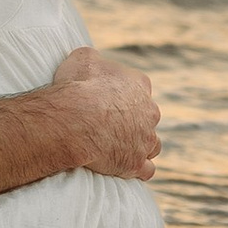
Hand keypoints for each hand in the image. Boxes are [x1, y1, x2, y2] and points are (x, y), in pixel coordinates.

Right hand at [48, 41, 159, 180]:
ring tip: (122, 149)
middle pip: (147, 117)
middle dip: (134, 121)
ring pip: (152, 144)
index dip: (123, 95)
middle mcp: (149, 112)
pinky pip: (146, 170)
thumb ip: (93, 58)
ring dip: (141, 146)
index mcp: (139, 85)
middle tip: (111, 126)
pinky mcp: (137, 163)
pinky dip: (138, 169)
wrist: (75, 121)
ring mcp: (146, 139)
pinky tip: (127, 168)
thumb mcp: (82, 58)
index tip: (108, 101)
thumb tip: (92, 59)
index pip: (139, 88)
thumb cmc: (78, 87)